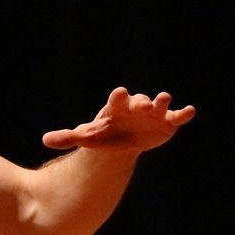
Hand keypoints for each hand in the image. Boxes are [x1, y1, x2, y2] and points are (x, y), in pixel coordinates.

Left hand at [42, 88, 194, 152]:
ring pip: (159, 104)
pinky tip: (189, 111)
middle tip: (144, 105)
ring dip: (163, 102)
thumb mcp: (87, 137)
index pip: (117, 99)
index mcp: (116, 107)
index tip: (120, 93)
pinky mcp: (168, 122)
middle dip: (141, 102)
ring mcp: (153, 113)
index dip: (119, 96)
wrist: (122, 140)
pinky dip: (183, 113)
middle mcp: (136, 106)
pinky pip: (177, 116)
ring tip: (165, 100)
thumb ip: (67, 137)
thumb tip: (44, 140)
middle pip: (139, 101)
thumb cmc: (103, 135)